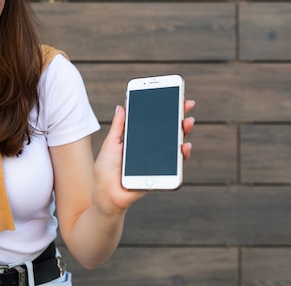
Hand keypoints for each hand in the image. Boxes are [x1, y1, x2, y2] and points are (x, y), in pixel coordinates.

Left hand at [92, 100, 195, 215]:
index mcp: (139, 141)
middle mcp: (151, 151)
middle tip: (186, 105)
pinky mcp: (161, 176)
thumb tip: (121, 106)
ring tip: (186, 122)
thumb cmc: (106, 170)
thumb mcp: (111, 144)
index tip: (174, 98)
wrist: (105, 194)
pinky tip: (184, 147)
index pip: (155, 124)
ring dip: (183, 134)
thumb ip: (118, 127)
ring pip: (175, 147)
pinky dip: (181, 156)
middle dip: (179, 118)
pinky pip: (175, 166)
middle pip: (168, 133)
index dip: (165, 112)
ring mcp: (158, 163)